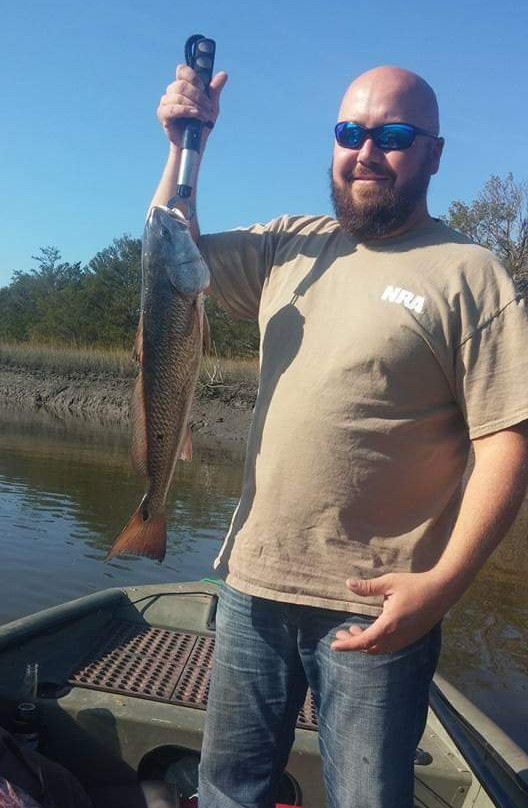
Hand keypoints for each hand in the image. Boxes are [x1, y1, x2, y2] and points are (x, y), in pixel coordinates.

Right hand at [157, 64, 227, 147]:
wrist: (196, 144)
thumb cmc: (201, 124)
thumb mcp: (212, 106)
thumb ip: (214, 90)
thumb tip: (223, 75)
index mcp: (183, 86)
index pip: (182, 70)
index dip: (193, 77)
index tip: (203, 88)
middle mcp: (172, 92)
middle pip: (182, 84)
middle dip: (198, 95)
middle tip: (208, 107)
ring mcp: (166, 102)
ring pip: (178, 95)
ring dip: (195, 105)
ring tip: (204, 116)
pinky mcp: (163, 115)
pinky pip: (173, 108)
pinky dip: (186, 110)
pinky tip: (195, 114)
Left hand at [331, 571, 455, 654]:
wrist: (442, 591)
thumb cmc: (415, 585)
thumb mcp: (389, 582)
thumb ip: (368, 587)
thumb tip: (348, 584)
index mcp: (389, 624)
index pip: (364, 641)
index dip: (347, 645)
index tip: (334, 645)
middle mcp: (397, 636)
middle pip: (370, 648)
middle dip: (354, 642)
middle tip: (341, 633)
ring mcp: (406, 639)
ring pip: (380, 649)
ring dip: (366, 643)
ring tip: (354, 630)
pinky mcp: (411, 637)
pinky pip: (390, 646)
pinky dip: (377, 642)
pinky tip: (372, 630)